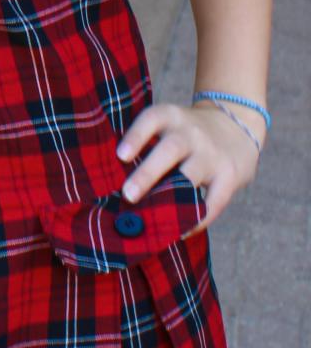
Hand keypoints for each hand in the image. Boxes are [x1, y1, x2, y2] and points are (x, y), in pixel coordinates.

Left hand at [117, 101, 261, 233]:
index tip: (120, 156)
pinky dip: (198, 218)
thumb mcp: (169, 123)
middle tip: (128, 195)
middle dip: (148, 173)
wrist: (236, 124)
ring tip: (151, 218)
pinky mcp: (230, 175)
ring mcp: (212, 154)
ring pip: (191, 175)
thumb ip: (146, 141)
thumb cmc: (186, 131)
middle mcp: (191, 132)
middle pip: (170, 149)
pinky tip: (181, 231)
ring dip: (170, 197)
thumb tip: (110, 175)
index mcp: (170, 116)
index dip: (135, 137)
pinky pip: (215, 201)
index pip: (151, 119)